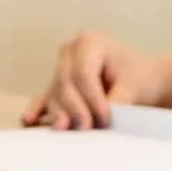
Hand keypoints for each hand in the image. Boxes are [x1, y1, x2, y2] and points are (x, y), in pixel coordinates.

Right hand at [22, 31, 163, 129]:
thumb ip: (115, 101)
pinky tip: (29, 120)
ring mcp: (60, 69)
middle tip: (87, 127)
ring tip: (66, 128)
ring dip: (60, 113)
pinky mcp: (56, 87)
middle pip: (65, 83)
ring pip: (55, 93)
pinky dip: (37, 110)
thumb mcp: (133, 86)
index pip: (83, 73)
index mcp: (89, 42)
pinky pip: (43, 97)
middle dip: (75, 107)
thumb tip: (97, 120)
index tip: (106, 118)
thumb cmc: (139, 78)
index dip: (92, 98)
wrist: (141, 80)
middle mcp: (69, 52)